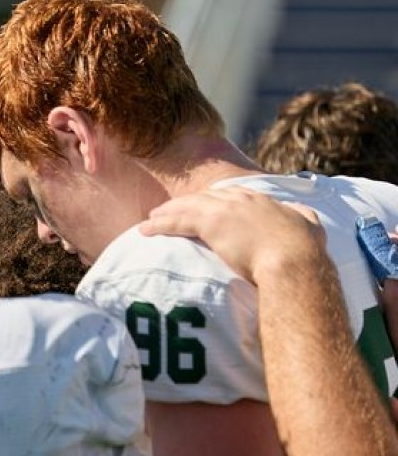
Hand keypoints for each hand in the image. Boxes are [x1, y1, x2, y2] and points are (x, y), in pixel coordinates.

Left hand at [139, 188, 323, 283]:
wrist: (295, 260)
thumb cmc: (305, 251)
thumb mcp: (310, 227)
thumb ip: (305, 218)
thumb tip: (306, 215)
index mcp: (262, 200)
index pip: (230, 195)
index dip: (212, 200)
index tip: (201, 206)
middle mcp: (241, 199)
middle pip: (203, 197)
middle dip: (184, 204)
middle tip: (166, 210)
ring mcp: (224, 209)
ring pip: (186, 207)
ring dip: (165, 213)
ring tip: (150, 219)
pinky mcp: (210, 223)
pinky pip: (177, 222)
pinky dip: (159, 225)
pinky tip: (144, 229)